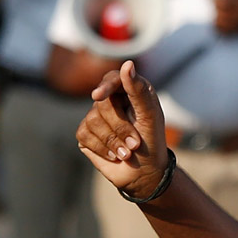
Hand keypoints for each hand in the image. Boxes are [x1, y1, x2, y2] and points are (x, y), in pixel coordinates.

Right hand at [77, 60, 170, 196]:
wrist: (145, 173)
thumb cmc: (152, 142)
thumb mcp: (151, 116)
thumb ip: (139, 90)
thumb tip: (127, 64)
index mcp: (129, 92)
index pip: (111, 78)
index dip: (105, 86)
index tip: (98, 96)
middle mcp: (111, 102)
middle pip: (102, 104)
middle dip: (120, 127)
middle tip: (136, 144)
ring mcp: (95, 117)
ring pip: (92, 120)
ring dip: (113, 141)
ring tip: (128, 153)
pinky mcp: (86, 134)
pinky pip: (85, 134)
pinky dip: (102, 148)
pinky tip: (115, 156)